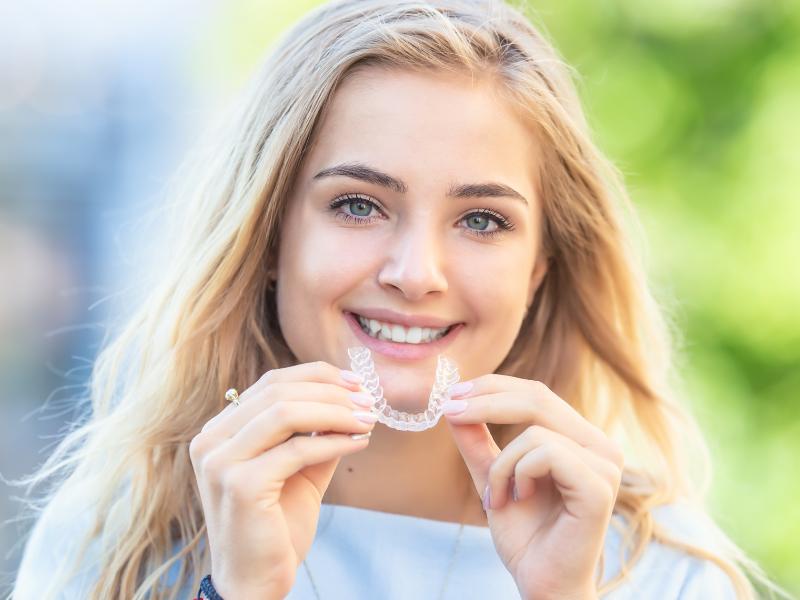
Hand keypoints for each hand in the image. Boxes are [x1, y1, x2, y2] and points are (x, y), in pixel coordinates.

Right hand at [189, 362, 375, 599]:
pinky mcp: (240, 485)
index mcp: (219, 431)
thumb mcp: (299, 469)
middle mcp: (211, 440)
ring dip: (336, 412)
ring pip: (286, 412)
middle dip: (331, 392)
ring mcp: (220, 462)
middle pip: (278, 391)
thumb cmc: (276, 526)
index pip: (271, 383)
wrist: (255, 582)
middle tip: (368, 401)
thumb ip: (315, 433)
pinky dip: (334, 441)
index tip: (356, 383)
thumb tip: (352, 399)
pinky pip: (297, 449)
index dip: (317, 376)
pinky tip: (359, 442)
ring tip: (368, 419)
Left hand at [442, 375, 622, 599]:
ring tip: (497, 497)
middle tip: (450, 411)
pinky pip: (545, 453)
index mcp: (581, 440)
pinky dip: (517, 474)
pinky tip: (518, 499)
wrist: (542, 584)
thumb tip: (453, 403)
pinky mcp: (599, 487)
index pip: (537, 394)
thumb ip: (477, 442)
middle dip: (486, 401)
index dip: (493, 387)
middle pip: (538, 397)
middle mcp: (600, 446)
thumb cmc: (525, 536)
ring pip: (535, 430)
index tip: (453, 394)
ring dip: (501, 464)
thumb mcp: (492, 477)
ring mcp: (605, 465)